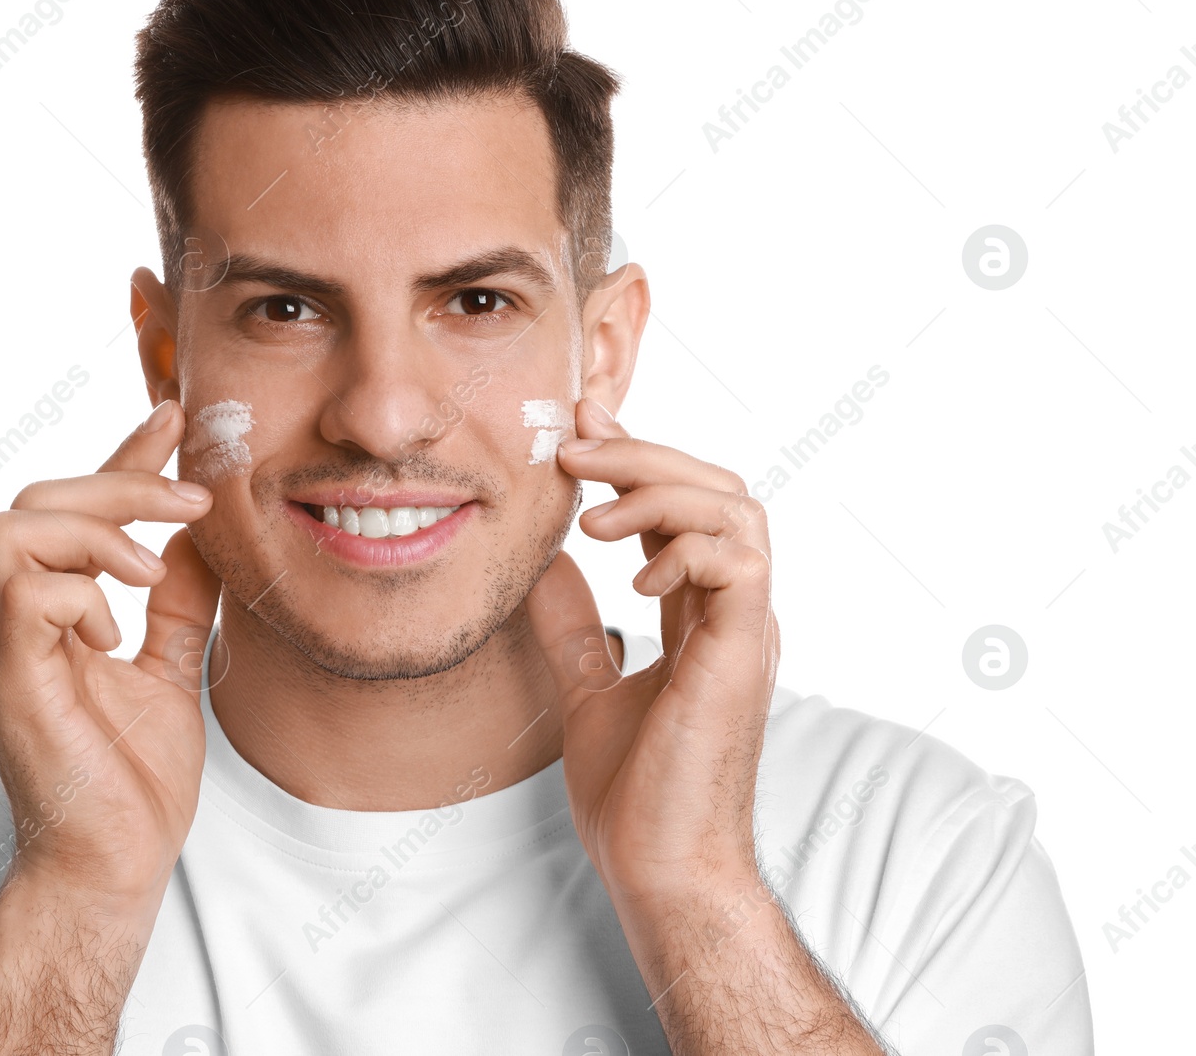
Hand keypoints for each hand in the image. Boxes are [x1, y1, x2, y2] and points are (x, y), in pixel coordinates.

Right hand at [0, 399, 220, 907]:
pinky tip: (115, 632)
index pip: (76, 510)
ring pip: (14, 527)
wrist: (115, 860)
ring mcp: (0, 644)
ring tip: (148, 568)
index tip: (174, 419)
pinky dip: (80, 590)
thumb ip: (176, 602)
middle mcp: (12, 619)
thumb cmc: (132, 778)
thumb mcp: (170, 667)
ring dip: (95, 530)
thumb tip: (199, 538)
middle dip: (119, 482)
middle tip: (191, 500)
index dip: (123, 459)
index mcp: (48, 614)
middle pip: (36, 499)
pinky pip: (23, 589)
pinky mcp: (4, 674)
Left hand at [526, 396, 779, 907]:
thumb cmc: (635, 793)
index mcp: (704, 614)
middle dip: (645, 452)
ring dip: (660, 490)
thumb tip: (541, 564)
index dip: (637, 453)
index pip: (683, 505)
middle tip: (574, 446)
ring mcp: (747, 629)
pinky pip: (741, 564)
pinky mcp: (745, 653)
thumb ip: (573, 624)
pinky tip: (635, 575)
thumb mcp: (586, 685)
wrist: (658, 867)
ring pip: (737, 509)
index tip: (582, 421)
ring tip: (596, 517)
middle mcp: (735, 611)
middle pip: (717, 488)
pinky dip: (687, 548)